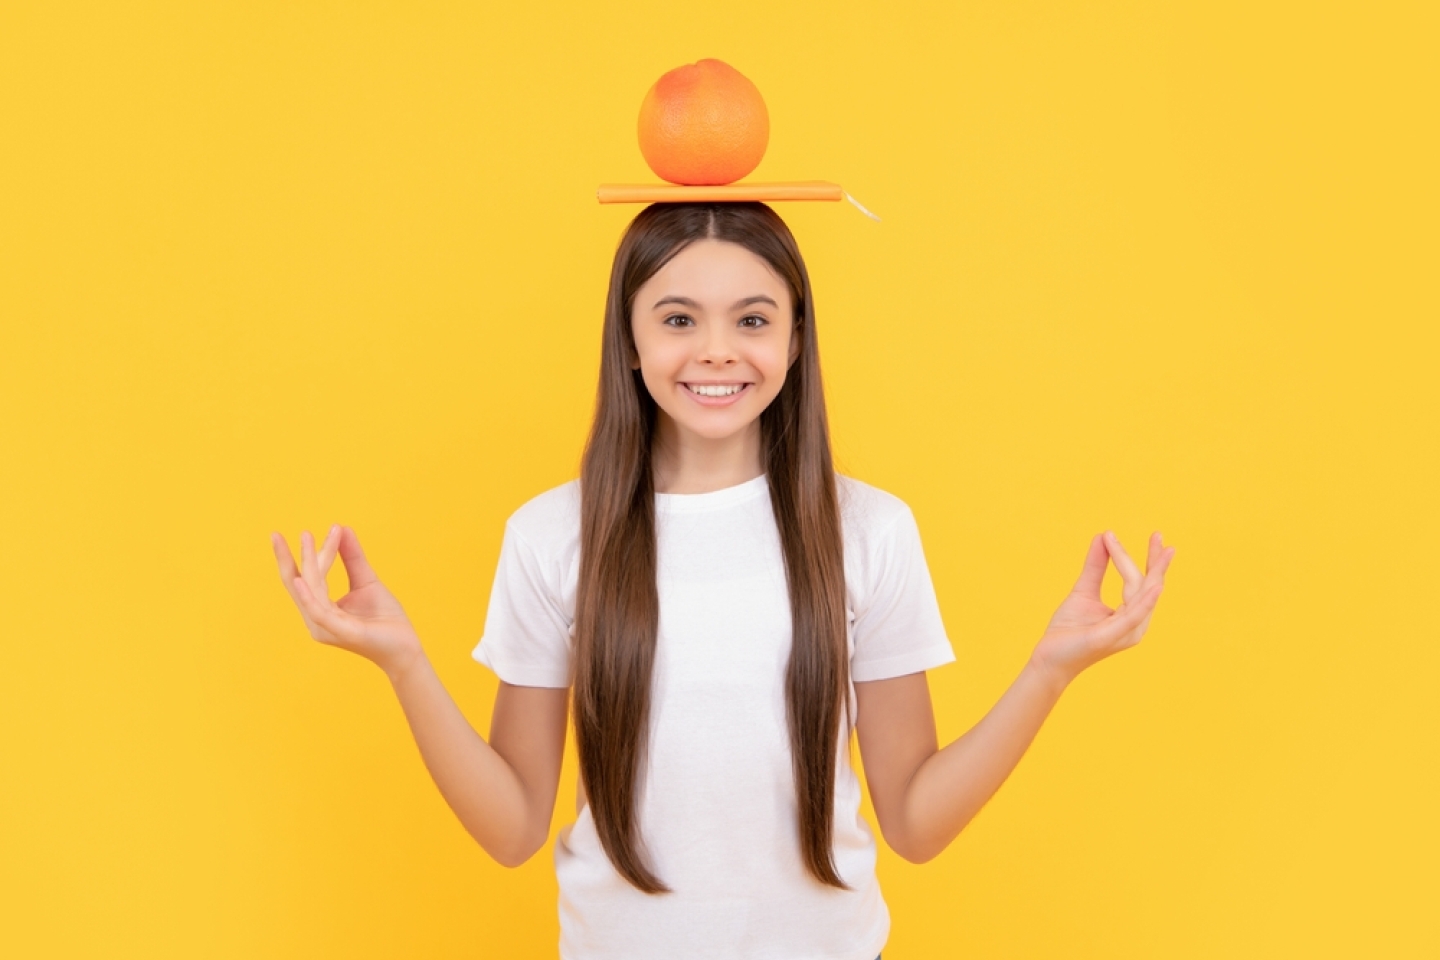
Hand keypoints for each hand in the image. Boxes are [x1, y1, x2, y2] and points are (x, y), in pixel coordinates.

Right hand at [271, 525, 422, 678]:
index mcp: (320, 609)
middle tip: (290, 532)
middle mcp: (317, 620)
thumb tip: (342, 528)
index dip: (308, 553)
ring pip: (311, 590)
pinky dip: (308, 596)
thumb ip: (352, 558)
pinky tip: (301, 579)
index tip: (319, 529)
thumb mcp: (366, 581)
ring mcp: (327, 628)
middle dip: (290, 557)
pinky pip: (319, 612)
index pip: (306, 578)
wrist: (405, 646)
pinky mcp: (341, 632)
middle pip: (298, 584)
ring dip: (309, 563)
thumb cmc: (384, 619)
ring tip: (307, 539)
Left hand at [1029, 531, 1174, 687]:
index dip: (1150, 559)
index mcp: (1131, 616)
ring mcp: (1125, 633)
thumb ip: (1095, 566)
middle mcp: (1135, 625)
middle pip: (1150, 588)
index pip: (1144, 583)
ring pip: (1141, 596)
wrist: (1049, 658)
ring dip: (1152, 572)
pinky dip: (1144, 601)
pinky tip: (1154, 587)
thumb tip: (1102, 536)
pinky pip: (1132, 616)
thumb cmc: (1069, 630)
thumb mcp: (1083, 591)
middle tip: (1159, 535)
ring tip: (1162, 551)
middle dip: (1156, 562)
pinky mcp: (1110, 637)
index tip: (1155, 535)